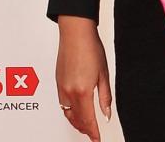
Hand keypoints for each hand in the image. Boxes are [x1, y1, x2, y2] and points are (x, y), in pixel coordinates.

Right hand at [55, 16, 112, 141]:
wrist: (76, 33)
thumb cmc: (90, 48)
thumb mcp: (104, 74)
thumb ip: (105, 96)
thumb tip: (106, 113)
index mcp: (83, 92)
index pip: (88, 120)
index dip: (93, 132)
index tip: (97, 138)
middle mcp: (69, 92)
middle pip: (76, 119)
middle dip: (85, 129)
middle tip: (93, 133)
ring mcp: (61, 87)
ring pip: (67, 113)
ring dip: (75, 122)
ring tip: (85, 125)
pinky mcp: (58, 82)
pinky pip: (62, 104)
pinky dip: (69, 111)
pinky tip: (75, 110)